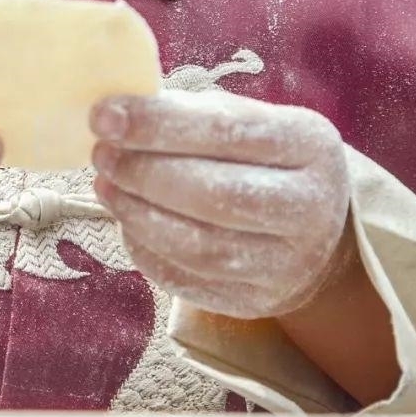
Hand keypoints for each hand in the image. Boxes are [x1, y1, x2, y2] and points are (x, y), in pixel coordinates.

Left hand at [90, 88, 350, 319]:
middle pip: (215, 194)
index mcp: (310, 145)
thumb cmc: (262, 159)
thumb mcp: (249, 121)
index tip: (103, 116)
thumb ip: (193, 114)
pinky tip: (127, 222)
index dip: (158, 124)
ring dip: (138, 214)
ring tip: (105, 186)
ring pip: (200, 246)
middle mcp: (310, 208)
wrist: (313, 229)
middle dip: (144, 172)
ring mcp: (288, 264)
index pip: (228, 131)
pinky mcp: (257, 302)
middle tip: (102, 154)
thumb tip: (120, 114)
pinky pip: (189, 282)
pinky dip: (147, 250)